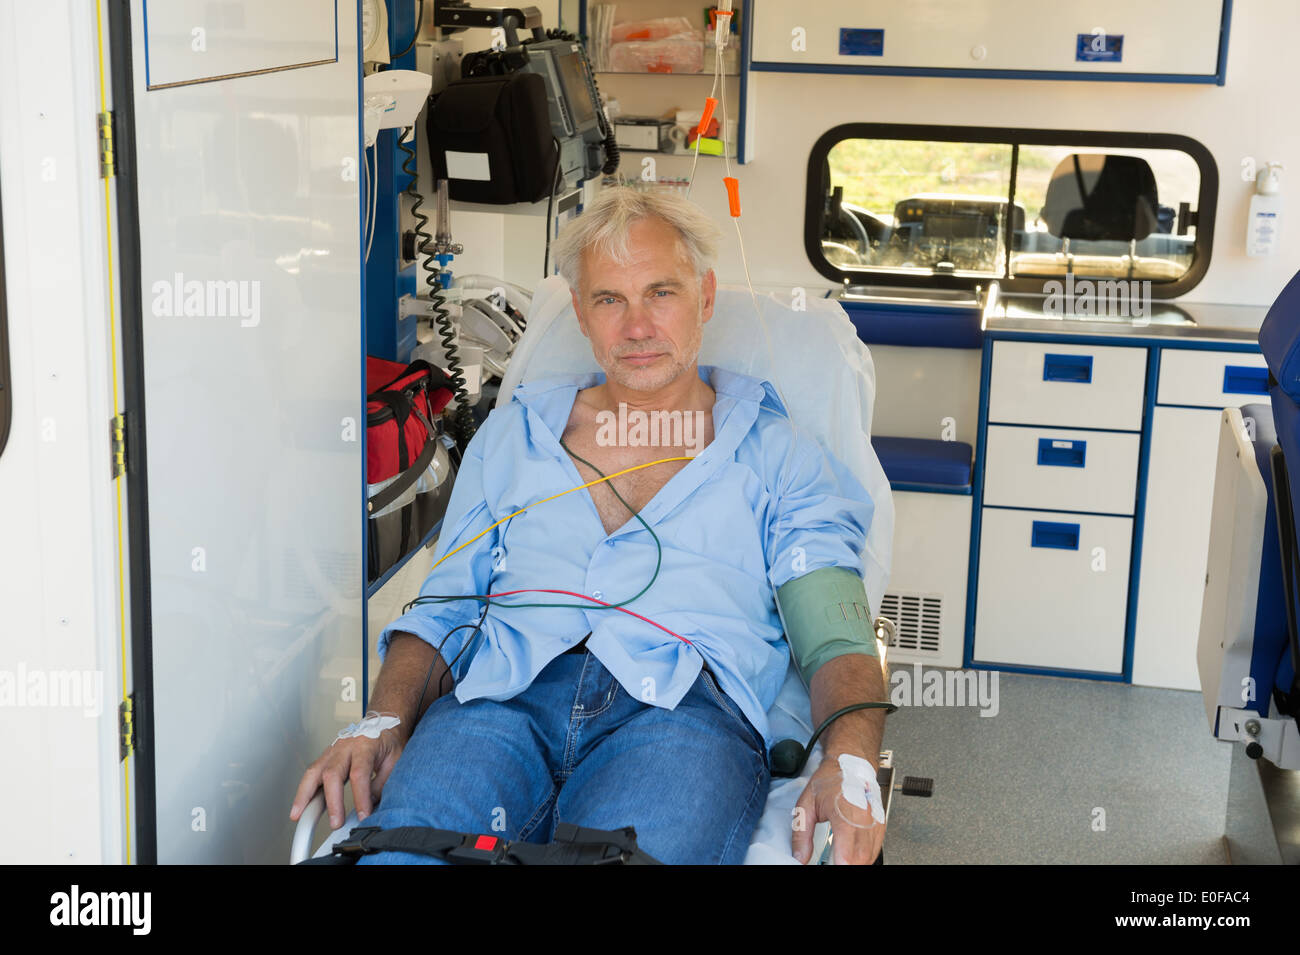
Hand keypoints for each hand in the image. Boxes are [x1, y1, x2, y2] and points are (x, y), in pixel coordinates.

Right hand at [289, 726, 404, 828]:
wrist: (382, 724)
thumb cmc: (388, 742)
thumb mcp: (396, 759)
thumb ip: (383, 782)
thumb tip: (370, 803)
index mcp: (366, 745)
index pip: (359, 773)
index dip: (360, 796)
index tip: (363, 814)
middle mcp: (345, 747)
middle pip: (332, 773)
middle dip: (332, 801)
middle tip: (336, 822)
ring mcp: (332, 751)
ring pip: (313, 772)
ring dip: (304, 795)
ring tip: (298, 814)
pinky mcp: (325, 758)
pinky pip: (311, 774)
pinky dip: (303, 791)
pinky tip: (299, 806)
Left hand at [791, 755, 884, 864]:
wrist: (850, 764)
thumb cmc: (830, 780)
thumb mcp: (806, 804)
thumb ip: (801, 834)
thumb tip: (800, 856)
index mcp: (844, 812)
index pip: (847, 850)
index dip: (840, 864)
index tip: (831, 865)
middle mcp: (864, 818)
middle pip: (860, 858)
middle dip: (846, 865)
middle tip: (832, 862)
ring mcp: (875, 822)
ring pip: (870, 856)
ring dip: (856, 862)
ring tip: (839, 858)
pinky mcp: (880, 825)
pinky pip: (875, 849)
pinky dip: (864, 856)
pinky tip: (852, 854)